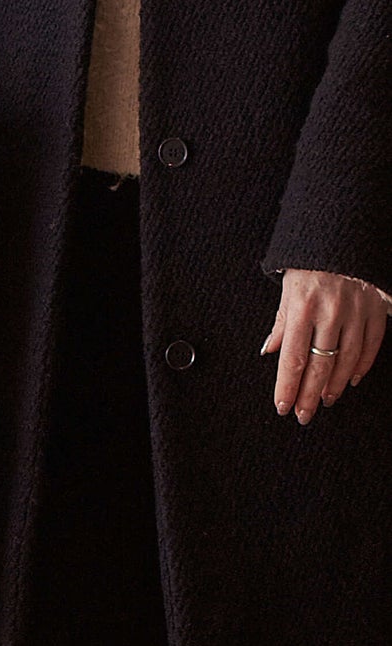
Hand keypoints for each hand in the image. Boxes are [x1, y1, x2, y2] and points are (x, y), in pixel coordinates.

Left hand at [262, 269, 391, 423]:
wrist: (344, 230)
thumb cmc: (311, 261)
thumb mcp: (289, 288)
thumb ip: (281, 322)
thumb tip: (269, 351)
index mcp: (302, 309)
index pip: (292, 358)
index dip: (288, 387)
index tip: (283, 406)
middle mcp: (329, 313)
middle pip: (318, 365)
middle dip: (309, 395)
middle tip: (303, 415)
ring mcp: (355, 311)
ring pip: (346, 359)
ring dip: (335, 384)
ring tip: (325, 400)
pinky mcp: (376, 306)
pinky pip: (371, 343)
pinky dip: (362, 364)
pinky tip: (351, 379)